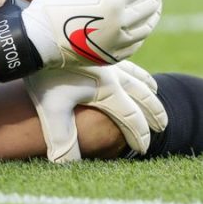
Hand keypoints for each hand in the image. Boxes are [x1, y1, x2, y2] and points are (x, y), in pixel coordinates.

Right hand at [22, 0, 164, 68]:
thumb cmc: (49, 5)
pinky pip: (137, 41)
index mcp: (112, 0)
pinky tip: (141, 22)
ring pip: (149, 23)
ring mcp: (117, 42)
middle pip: (152, 0)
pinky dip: (144, 27)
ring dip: (155, 6)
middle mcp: (120, 23)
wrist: (35, 44)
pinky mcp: (111, 56)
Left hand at [24, 61, 168, 162]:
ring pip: (137, 75)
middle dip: (154, 113)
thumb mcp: (52, 109)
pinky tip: (130, 69)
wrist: (39, 36)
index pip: (132, 118)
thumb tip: (64, 167)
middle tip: (162, 126)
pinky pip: (125, 60)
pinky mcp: (99, 48)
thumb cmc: (46, 74)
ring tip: (156, 94)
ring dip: (148, 88)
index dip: (140, 135)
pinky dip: (135, 69)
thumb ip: (62, 140)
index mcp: (108, 91)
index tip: (144, 149)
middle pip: (143, 96)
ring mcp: (108, 60)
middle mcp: (114, 75)